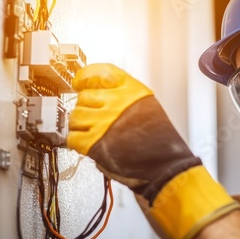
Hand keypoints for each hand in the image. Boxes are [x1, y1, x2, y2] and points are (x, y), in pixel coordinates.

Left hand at [68, 63, 201, 200]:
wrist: (167, 165)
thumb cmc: (162, 142)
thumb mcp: (149, 108)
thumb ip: (126, 99)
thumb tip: (100, 97)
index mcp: (132, 91)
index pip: (99, 73)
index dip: (85, 77)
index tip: (79, 83)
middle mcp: (117, 103)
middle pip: (84, 97)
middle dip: (86, 108)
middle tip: (93, 119)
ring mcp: (104, 122)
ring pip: (75, 116)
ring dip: (80, 126)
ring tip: (91, 133)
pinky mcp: (94, 143)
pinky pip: (72, 137)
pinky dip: (77, 143)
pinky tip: (87, 145)